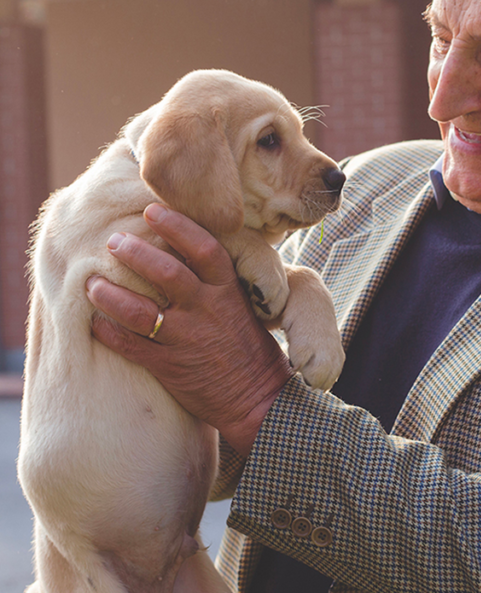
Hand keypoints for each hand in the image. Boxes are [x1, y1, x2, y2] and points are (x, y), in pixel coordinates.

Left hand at [86, 203, 292, 456]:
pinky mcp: (169, 367)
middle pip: (167, 272)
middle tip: (112, 241)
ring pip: (139, 310)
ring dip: (109, 294)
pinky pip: (130, 346)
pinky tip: (94, 324)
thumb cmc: (251, 351)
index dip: (178, 226)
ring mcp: (186, 339)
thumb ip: (218, 284)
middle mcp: (207, 311)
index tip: (153, 210)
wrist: (259, 400)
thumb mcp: (244, 309)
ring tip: (92, 282)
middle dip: (135, 252)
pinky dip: (107, 333)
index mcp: (229, 293)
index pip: (205, 248)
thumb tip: (187, 254)